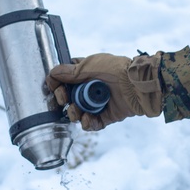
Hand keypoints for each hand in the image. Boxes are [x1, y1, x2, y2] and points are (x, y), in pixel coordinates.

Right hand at [47, 53, 161, 130]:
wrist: (137, 84)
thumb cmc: (115, 69)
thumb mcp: (89, 65)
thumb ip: (69, 71)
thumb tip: (52, 73)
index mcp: (84, 73)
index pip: (64, 80)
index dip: (57, 85)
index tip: (53, 87)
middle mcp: (89, 88)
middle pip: (67, 98)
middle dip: (63, 100)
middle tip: (64, 100)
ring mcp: (97, 103)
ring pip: (77, 113)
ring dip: (74, 113)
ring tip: (77, 112)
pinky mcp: (106, 116)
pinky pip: (91, 123)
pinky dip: (87, 123)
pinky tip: (88, 119)